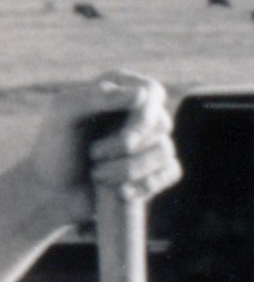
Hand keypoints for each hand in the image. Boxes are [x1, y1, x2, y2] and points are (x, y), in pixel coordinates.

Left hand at [16, 73, 175, 236]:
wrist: (55, 192)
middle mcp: (140, 112)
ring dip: (129, 168)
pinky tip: (120, 191)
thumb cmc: (55, 148)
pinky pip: (171, 172)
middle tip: (94, 155)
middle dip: (128, 146)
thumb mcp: (64, 115)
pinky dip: (146, 184)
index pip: (152, 92)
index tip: (124, 139)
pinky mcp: (158, 168)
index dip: (144, 116)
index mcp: (119, 89)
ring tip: (97, 175)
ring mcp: (151, 141)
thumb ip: (96, 97)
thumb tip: (142, 94)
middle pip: (161, 123)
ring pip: (165, 151)